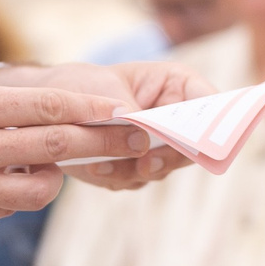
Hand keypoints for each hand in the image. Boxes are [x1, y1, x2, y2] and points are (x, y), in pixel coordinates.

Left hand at [0, 60, 215, 189]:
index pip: (211, 103)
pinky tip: (95, 167)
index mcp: (178, 86)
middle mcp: (175, 118)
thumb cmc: (82, 86)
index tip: (200, 138)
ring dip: (134, 169)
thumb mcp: (105, 89)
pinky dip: (117, 176)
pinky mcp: (137, 167)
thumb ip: (130, 114)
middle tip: (147, 163)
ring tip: (104, 163)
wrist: (49, 109)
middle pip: (193, 144)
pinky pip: (136, 179)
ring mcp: (158, 146)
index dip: (214, 122)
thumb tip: (144, 138)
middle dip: (168, 155)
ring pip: (163, 167)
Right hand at [0, 81, 154, 230]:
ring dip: (60, 177)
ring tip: (57, 166)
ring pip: (40, 188)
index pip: (47, 106)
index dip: (92, 110)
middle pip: (57, 146)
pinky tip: (10, 182)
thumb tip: (47, 116)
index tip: (122, 111)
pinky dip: (19, 195)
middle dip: (104, 143)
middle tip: (136, 140)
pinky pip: (7, 209)